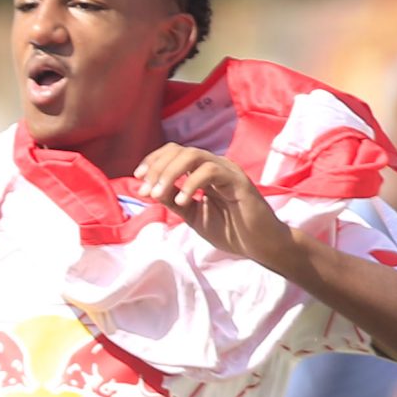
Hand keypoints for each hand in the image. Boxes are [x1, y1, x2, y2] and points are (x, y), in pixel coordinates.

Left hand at [131, 144, 299, 272]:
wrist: (258, 246)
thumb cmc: (229, 230)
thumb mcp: (191, 214)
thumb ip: (172, 199)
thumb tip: (149, 187)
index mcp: (203, 172)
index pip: (174, 153)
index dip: (154, 161)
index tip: (139, 179)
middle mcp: (215, 166)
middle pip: (179, 150)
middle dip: (157, 168)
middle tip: (147, 190)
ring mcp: (227, 171)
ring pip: (193, 155)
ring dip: (169, 173)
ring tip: (158, 194)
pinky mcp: (238, 181)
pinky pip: (210, 171)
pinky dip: (191, 183)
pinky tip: (182, 201)